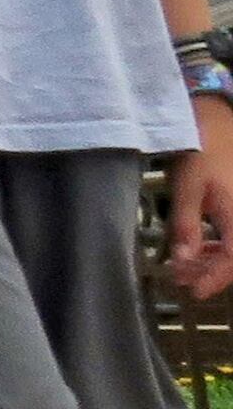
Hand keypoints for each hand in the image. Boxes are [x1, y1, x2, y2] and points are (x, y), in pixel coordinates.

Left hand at [166, 122, 232, 300]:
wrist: (217, 117)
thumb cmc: (201, 149)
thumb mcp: (187, 187)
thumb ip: (185, 225)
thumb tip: (183, 262)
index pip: (232, 260)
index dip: (213, 279)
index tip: (193, 291)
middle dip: (210, 272)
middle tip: (181, 279)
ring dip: (212, 259)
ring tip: (185, 265)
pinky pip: (232, 233)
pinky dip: (216, 243)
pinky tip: (198, 245)